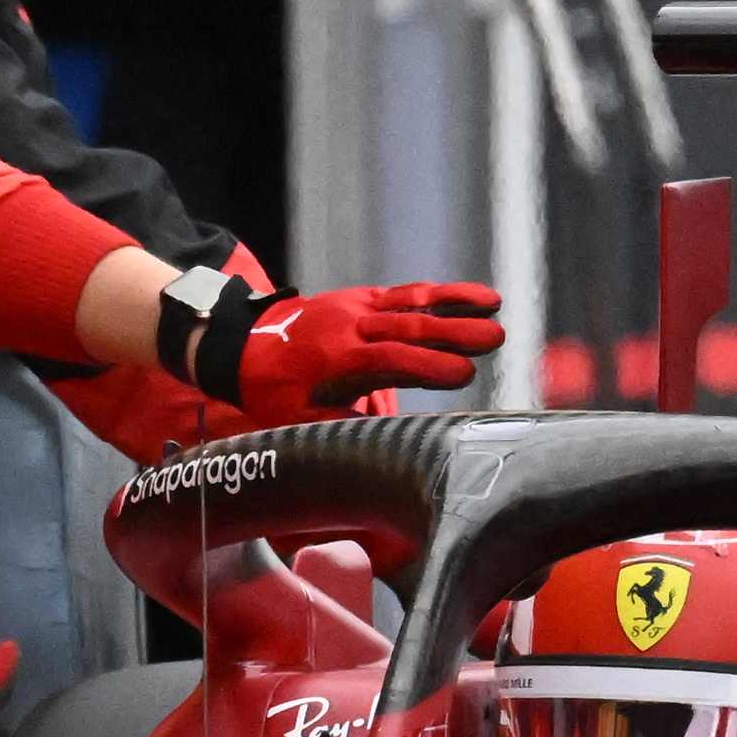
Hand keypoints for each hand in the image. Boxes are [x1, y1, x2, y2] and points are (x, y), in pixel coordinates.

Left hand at [168, 273, 504, 418]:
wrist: (241, 343)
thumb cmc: (273, 392)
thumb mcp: (298, 422)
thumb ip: (343, 428)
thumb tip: (388, 442)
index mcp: (336, 360)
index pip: (390, 361)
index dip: (427, 367)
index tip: (464, 374)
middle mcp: (350, 326)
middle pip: (409, 327)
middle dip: (454, 332)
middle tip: (495, 338)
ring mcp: (357, 306)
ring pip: (411, 301)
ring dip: (455, 301)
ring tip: (494, 304)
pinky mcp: (363, 298)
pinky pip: (405, 294)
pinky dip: (440, 294)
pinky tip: (472, 298)